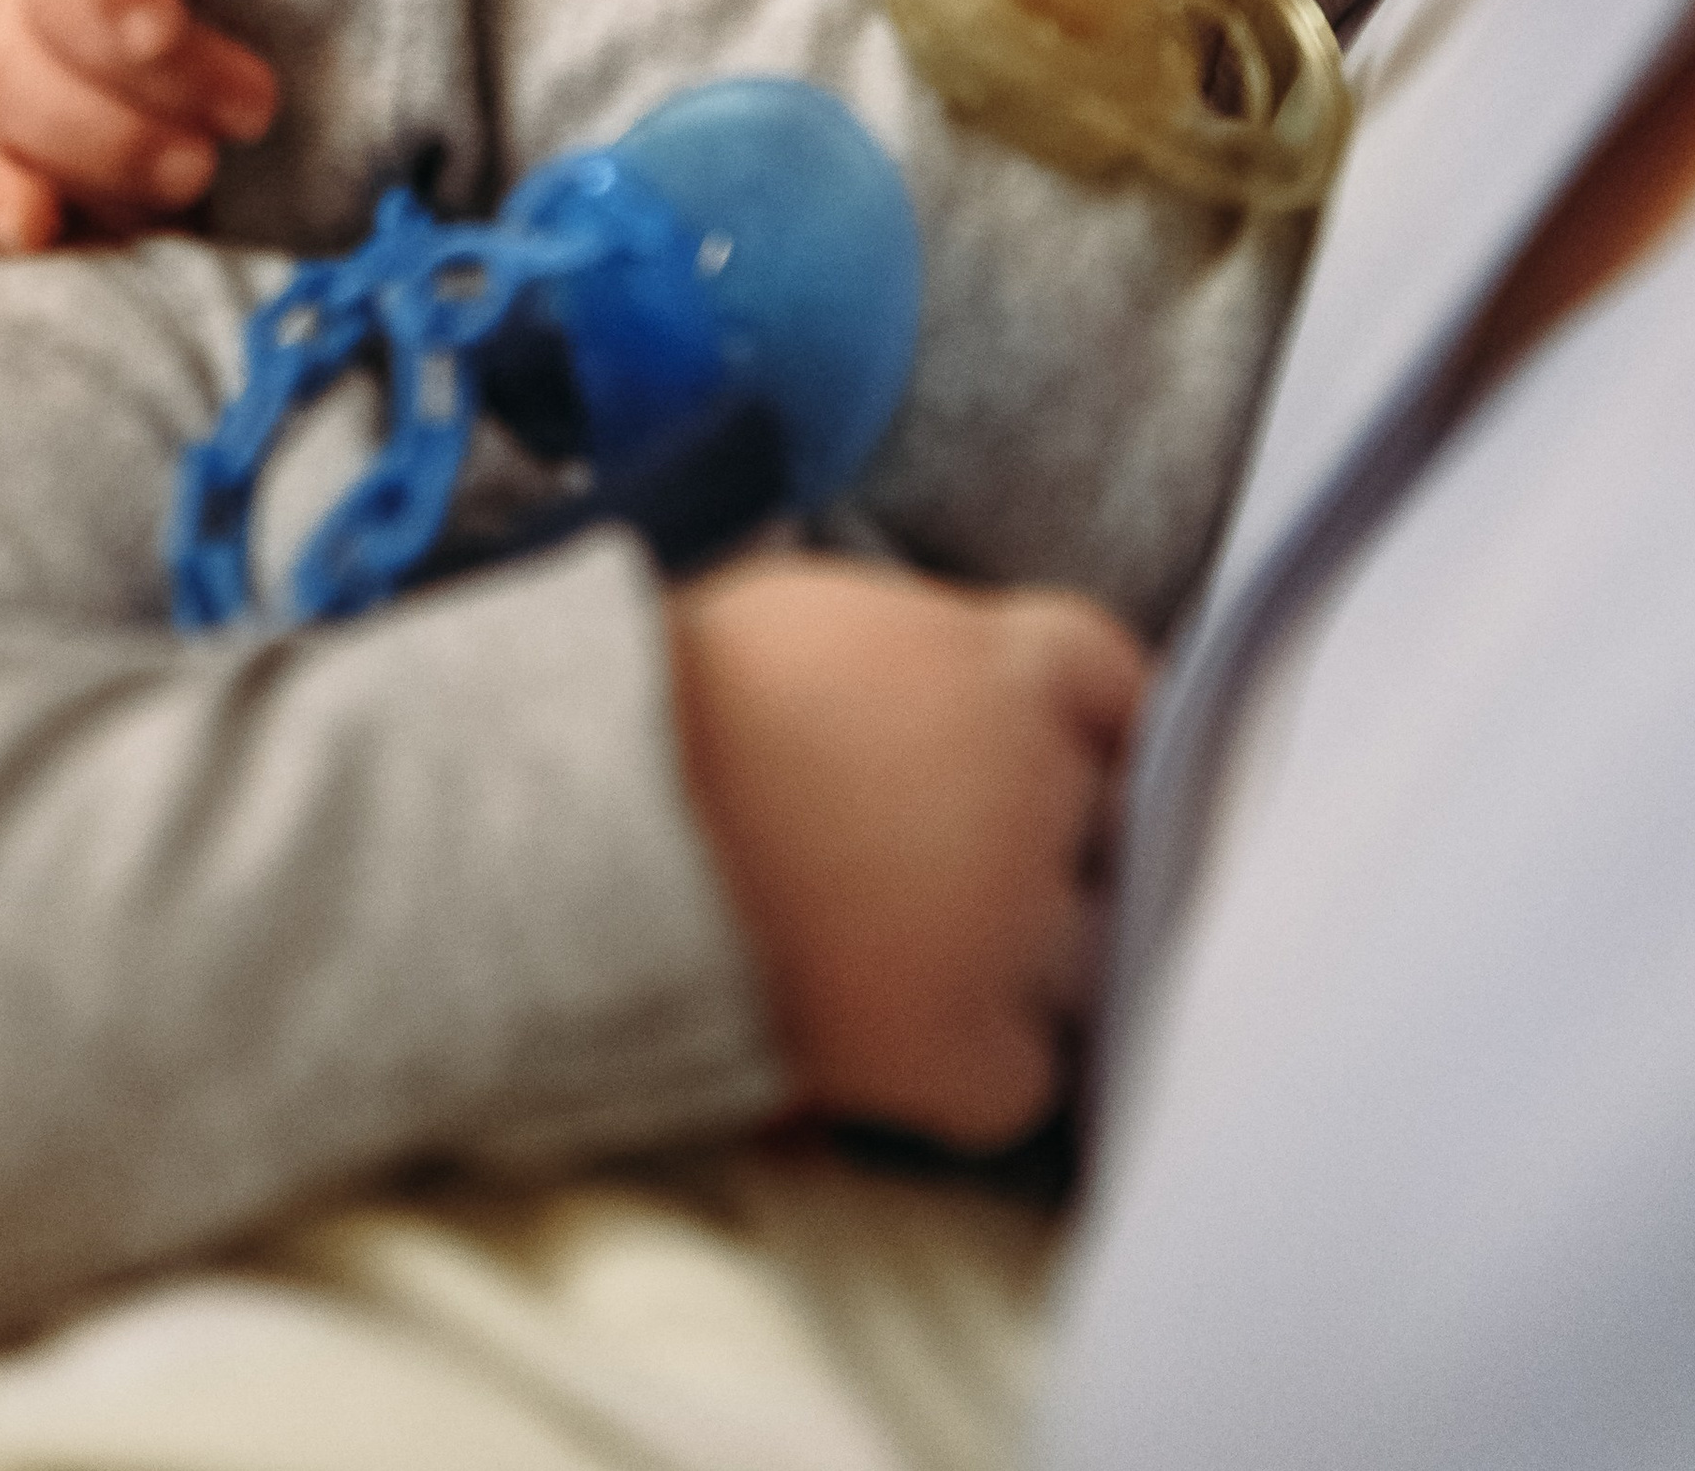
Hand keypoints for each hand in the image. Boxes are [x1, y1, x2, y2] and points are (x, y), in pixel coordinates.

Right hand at [668, 557, 1146, 1144]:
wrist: (581, 816)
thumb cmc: (662, 696)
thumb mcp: (810, 616)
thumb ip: (918, 653)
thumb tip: (943, 693)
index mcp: (998, 666)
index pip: (1113, 685)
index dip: (1085, 729)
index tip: (1052, 757)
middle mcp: (1033, 789)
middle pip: (1098, 832)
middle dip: (1037, 851)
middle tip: (934, 868)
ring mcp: (1007, 924)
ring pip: (1075, 961)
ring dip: (1011, 966)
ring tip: (897, 961)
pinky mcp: (957, 1042)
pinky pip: (1020, 1078)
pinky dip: (965, 1072)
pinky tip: (884, 1046)